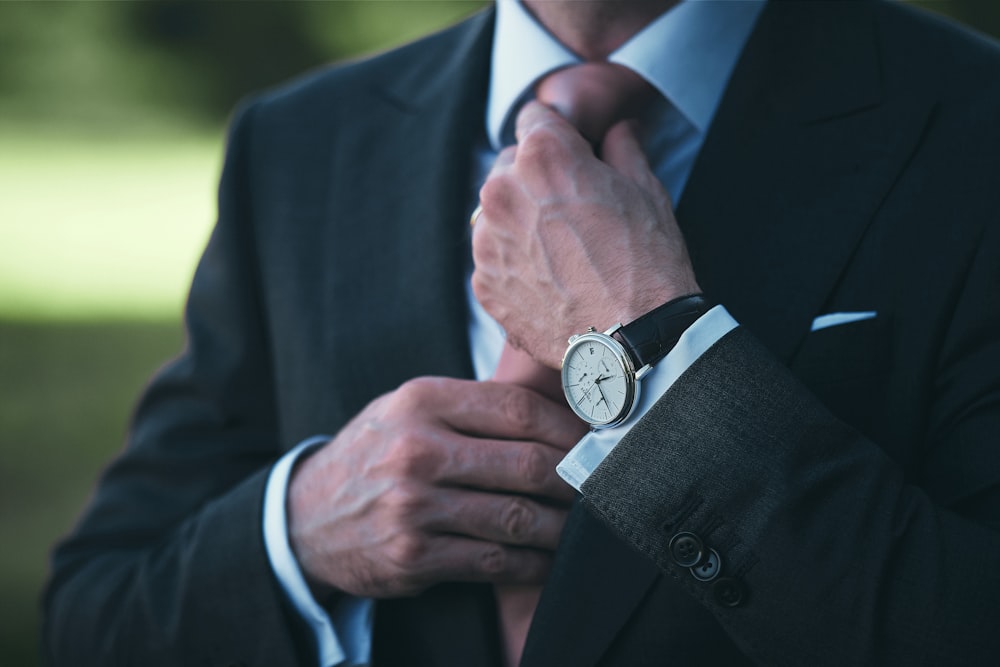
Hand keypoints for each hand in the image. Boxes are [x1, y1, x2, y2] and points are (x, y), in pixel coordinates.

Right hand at [287, 376, 587, 597]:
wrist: (305, 517)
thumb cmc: (373, 455)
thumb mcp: (406, 410)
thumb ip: (469, 407)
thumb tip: (556, 413)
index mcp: (421, 402)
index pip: (516, 408)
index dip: (566, 425)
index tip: (591, 439)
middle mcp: (417, 451)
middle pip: (527, 462)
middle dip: (575, 478)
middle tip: (598, 484)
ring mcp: (414, 507)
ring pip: (519, 517)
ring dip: (561, 525)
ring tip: (579, 521)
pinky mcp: (414, 556)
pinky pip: (496, 561)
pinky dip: (533, 562)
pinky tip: (547, 556)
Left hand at [471, 101, 699, 367]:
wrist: (634, 342)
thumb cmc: (647, 263)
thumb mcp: (647, 191)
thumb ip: (624, 148)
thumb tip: (621, 128)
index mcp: (543, 155)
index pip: (534, 117)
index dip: (558, 135)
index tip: (571, 155)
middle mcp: (503, 191)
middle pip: (510, 166)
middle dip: (536, 179)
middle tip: (572, 211)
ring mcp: (487, 241)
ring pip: (496, 214)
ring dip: (521, 222)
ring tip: (562, 253)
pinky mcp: (484, 284)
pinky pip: (494, 259)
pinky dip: (515, 265)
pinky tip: (551, 282)